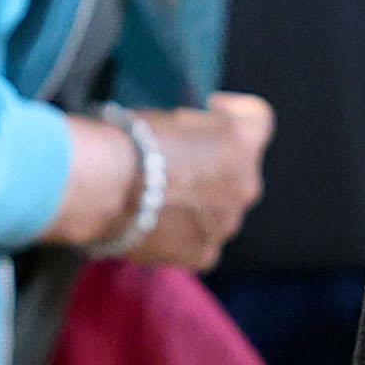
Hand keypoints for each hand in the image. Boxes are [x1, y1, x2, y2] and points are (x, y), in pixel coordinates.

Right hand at [117, 95, 272, 271]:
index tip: (212, 111)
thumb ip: (197, 128)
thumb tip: (191, 138)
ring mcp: (226, 223)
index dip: (234, 111)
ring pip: (221, 209)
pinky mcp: (204, 253)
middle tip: (176, 164)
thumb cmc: (130, 142)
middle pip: (240, 170)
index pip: (258, 118)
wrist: (105, 186)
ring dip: (200, 202)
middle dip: (216, 165)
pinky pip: (201, 241)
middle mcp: (245, 184)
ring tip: (159, 198)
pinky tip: (154, 224)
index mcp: (240, 141)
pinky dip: (183, 234)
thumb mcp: (172, 116)